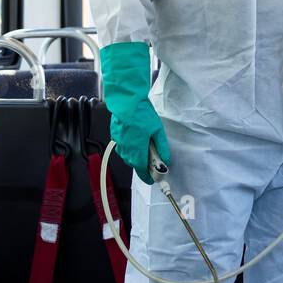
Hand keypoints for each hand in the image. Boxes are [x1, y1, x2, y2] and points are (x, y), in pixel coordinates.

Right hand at [100, 41, 170, 184]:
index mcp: (136, 150)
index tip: (151, 181)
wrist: (126, 102)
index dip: (146, 177)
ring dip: (135, 156)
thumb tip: (166, 159)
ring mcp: (119, 142)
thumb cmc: (141, 114)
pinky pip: (123, 146)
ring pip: (127, 155)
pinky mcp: (116, 135)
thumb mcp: (157, 131)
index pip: (141, 169)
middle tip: (151, 163)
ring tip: (144, 149)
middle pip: (134, 163)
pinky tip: (135, 139)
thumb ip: (161, 147)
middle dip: (142, 165)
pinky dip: (129, 147)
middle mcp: (126, 149)